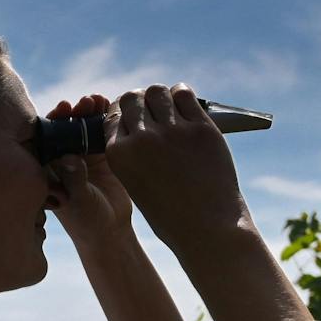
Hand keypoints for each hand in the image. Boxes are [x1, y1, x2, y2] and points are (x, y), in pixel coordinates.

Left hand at [45, 93, 131, 241]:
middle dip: (73, 112)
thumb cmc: (88, 222)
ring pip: (83, 127)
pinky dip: (105, 118)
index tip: (63, 108)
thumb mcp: (80, 203)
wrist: (111, 231)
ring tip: (98, 100)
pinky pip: (101, 132)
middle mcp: (62, 159)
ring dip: (88, 112)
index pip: (46, 139)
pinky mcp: (100, 155)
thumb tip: (68, 157)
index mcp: (49, 169)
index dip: (53, 121)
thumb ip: (74, 180)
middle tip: (83, 102)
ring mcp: (82, 155)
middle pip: (64, 128)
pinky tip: (111, 105)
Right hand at [106, 82, 250, 252]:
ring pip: (157, 91)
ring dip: (160, 95)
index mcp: (119, 155)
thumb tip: (137, 121)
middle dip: (138, 100)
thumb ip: (131, 153)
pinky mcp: (201, 128)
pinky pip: (185, 95)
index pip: (112, 115)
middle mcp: (142, 139)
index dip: (121, 112)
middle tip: (149, 108)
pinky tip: (183, 102)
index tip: (131, 114)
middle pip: (131, 98)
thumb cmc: (171, 212)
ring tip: (167, 105)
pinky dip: (181, 94)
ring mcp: (172, 131)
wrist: (208, 228)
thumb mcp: (135, 183)